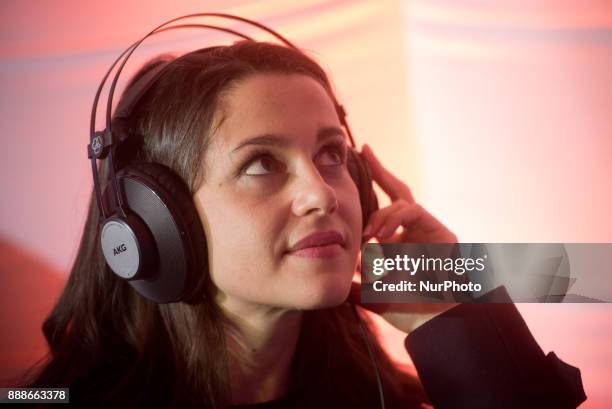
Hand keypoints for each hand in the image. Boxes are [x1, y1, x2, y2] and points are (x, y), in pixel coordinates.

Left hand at [351, 144, 457, 333]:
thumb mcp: (370, 292)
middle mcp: (414, 231)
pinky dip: (395, 218)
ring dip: (382, 214)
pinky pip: (415, 212)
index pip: (383, 211)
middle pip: (398, 192)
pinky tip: (380, 233)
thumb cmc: (406, 309)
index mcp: (397, 242)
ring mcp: (429, 230)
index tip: (352, 170)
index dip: (369, 193)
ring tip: (368, 233)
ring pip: (403, 203)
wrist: (433, 323)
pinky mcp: (443, 233)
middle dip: (380, 171)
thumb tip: (334, 278)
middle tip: (364, 151)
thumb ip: (354, 284)